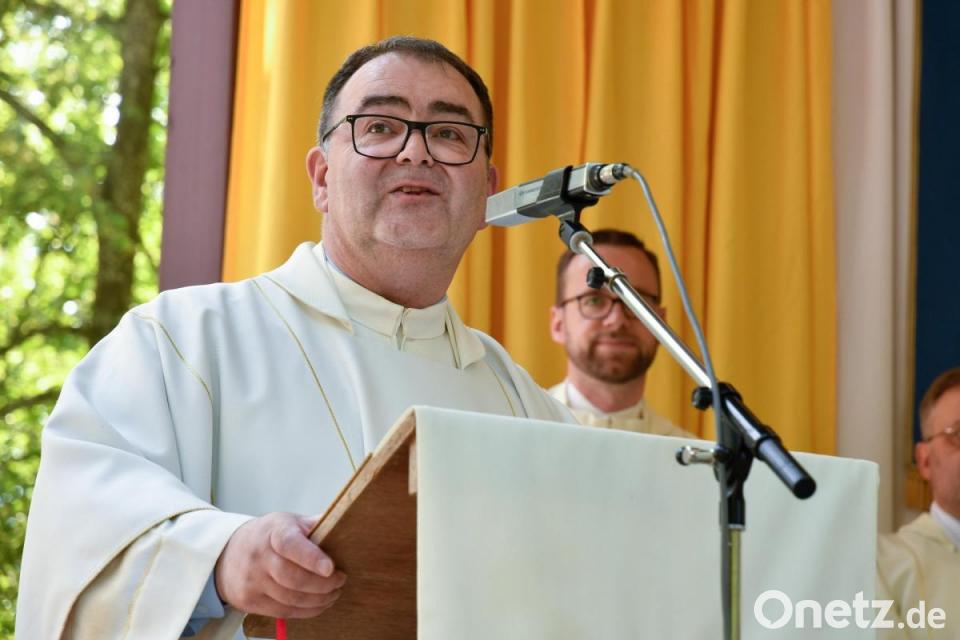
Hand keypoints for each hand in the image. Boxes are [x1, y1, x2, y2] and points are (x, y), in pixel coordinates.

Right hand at [214, 512, 345, 617]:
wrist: (228, 553)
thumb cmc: (269, 536)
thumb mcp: (289, 522)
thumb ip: (316, 525)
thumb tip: (348, 520)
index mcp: (273, 532)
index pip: (290, 544)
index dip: (312, 557)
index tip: (331, 568)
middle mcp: (259, 556)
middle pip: (293, 578)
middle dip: (323, 584)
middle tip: (340, 581)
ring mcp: (252, 581)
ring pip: (290, 599)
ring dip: (318, 600)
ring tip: (333, 593)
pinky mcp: (249, 601)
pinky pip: (283, 612)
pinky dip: (306, 611)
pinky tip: (319, 604)